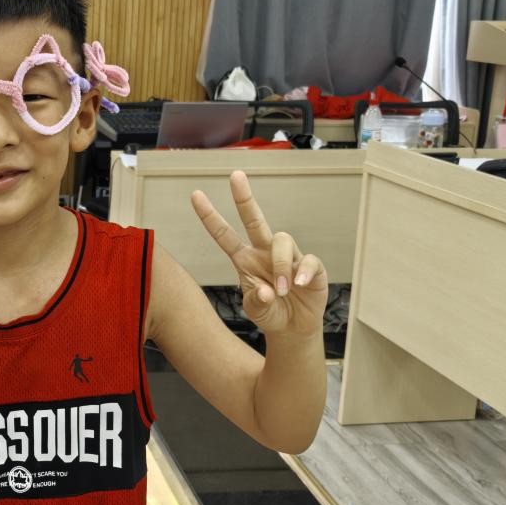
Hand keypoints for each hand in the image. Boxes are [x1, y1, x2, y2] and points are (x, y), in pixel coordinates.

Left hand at [191, 171, 328, 336]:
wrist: (293, 328)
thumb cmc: (270, 312)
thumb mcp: (255, 311)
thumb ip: (256, 302)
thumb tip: (265, 291)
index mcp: (244, 259)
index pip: (224, 235)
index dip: (210, 216)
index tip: (195, 195)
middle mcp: (264, 252)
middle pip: (254, 219)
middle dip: (244, 198)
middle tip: (235, 176)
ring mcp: (288, 257)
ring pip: (282, 240)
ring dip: (280, 265)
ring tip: (282, 290)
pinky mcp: (310, 266)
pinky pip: (308, 259)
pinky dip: (303, 272)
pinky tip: (299, 285)